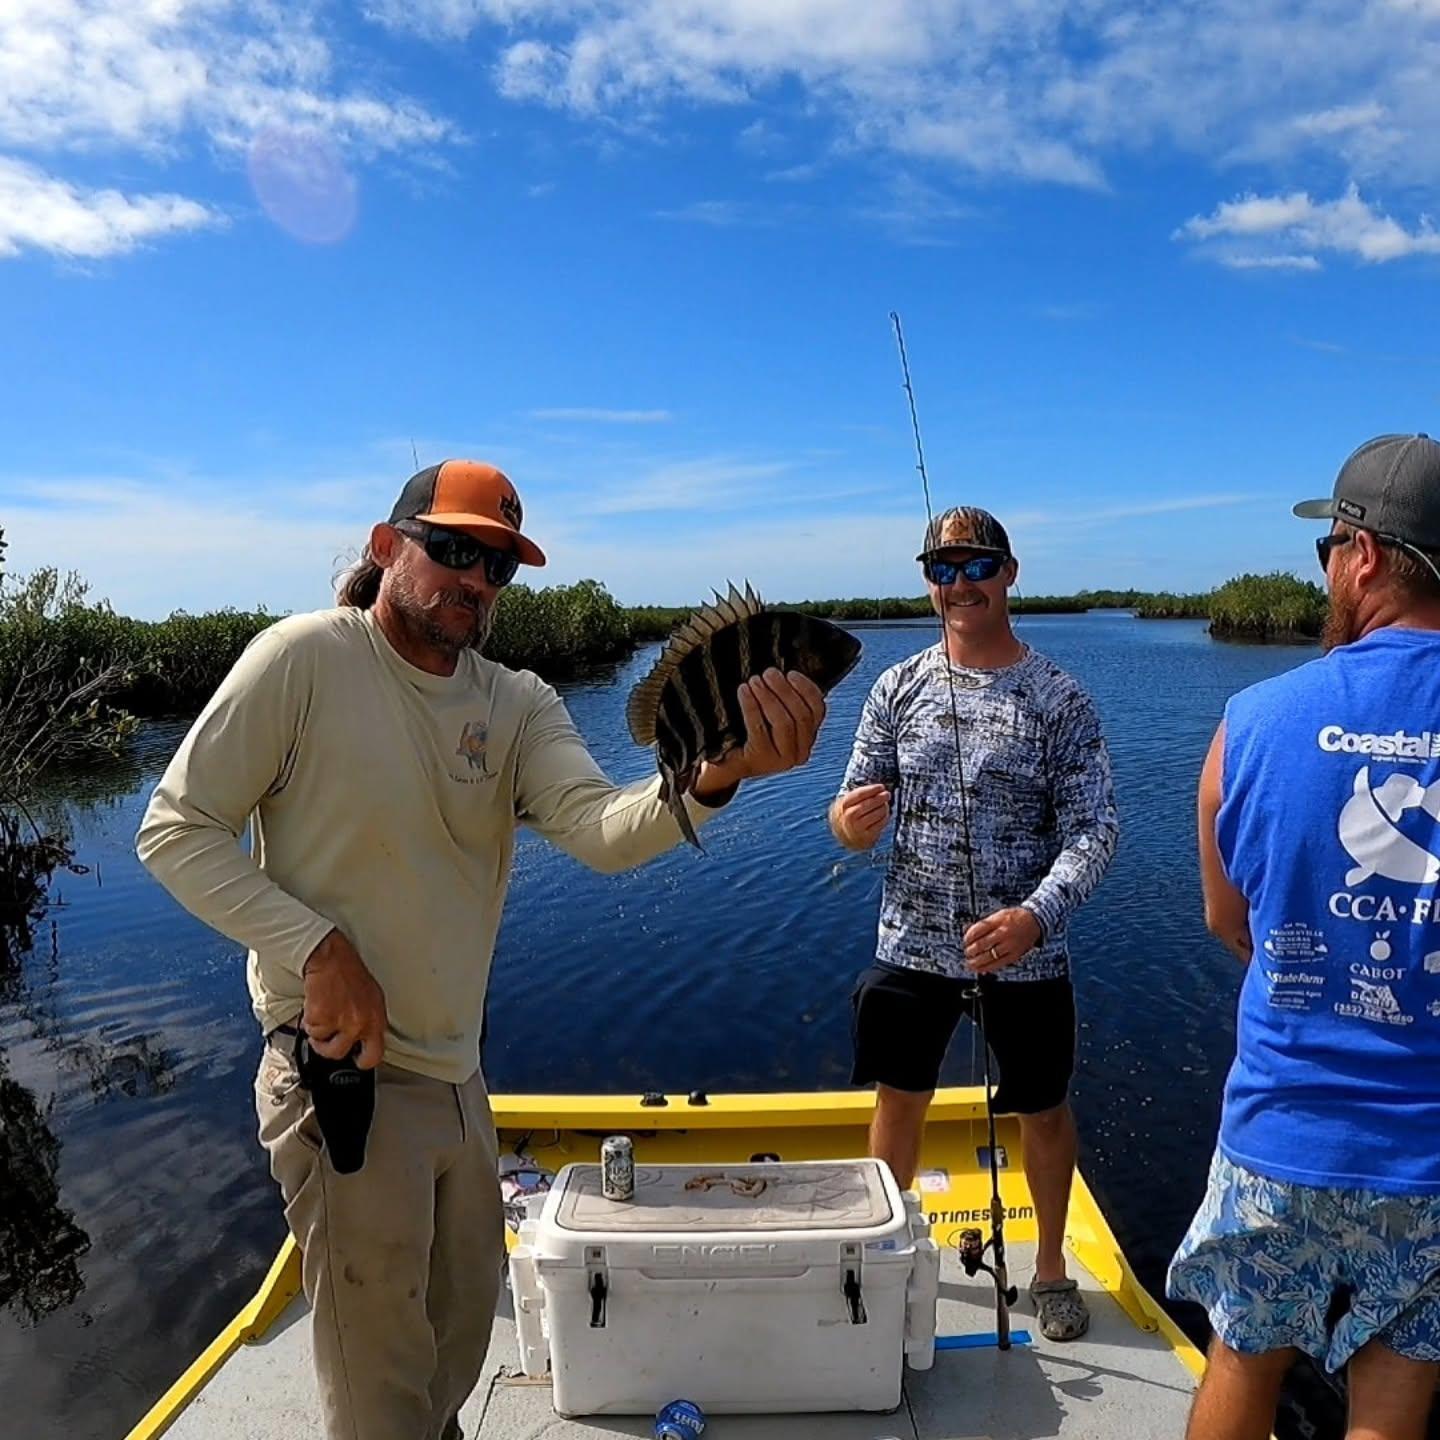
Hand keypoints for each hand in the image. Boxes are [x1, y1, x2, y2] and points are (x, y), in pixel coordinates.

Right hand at [301, 929, 387, 1068]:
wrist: (331, 958)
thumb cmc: (350, 972)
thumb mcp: (371, 997)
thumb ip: (369, 1020)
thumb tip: (362, 1038)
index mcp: (376, 1019)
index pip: (375, 1054)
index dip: (363, 1061)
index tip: (356, 1061)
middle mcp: (361, 1024)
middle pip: (341, 1053)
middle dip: (330, 1051)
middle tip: (325, 1043)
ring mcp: (341, 1023)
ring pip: (322, 1043)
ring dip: (317, 1034)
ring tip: (320, 1014)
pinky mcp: (322, 1018)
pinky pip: (311, 1030)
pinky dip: (309, 1020)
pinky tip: (315, 1004)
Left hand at [695, 669, 825, 792]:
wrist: (724, 762)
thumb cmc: (748, 732)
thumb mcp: (771, 716)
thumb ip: (783, 699)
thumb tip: (781, 670)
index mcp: (808, 738)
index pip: (818, 710)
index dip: (806, 689)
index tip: (790, 673)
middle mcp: (801, 753)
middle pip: (801, 716)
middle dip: (784, 690)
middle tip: (768, 673)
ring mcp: (782, 760)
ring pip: (784, 723)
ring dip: (769, 697)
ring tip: (754, 680)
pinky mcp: (761, 761)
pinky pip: (759, 729)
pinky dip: (751, 707)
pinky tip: (743, 691)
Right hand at [830, 783, 891, 850]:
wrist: (847, 835)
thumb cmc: (851, 814)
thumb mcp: (850, 803)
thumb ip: (862, 795)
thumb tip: (880, 790)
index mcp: (844, 805)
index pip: (860, 794)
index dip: (873, 789)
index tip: (881, 787)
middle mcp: (849, 816)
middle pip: (869, 804)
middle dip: (880, 798)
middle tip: (887, 794)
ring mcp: (858, 827)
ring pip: (877, 813)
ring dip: (884, 807)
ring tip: (885, 805)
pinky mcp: (867, 835)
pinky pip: (880, 823)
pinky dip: (885, 817)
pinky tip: (885, 814)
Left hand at [963, 907, 1041, 974]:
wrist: (1035, 921)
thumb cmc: (1015, 917)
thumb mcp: (998, 915)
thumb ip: (983, 924)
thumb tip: (967, 931)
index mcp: (998, 921)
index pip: (977, 930)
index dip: (968, 937)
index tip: (965, 941)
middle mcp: (1004, 933)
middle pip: (982, 944)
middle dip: (970, 950)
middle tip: (967, 952)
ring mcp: (1010, 945)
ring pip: (989, 956)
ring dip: (976, 962)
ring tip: (970, 963)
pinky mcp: (1015, 955)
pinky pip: (999, 964)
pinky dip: (988, 968)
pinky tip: (981, 969)